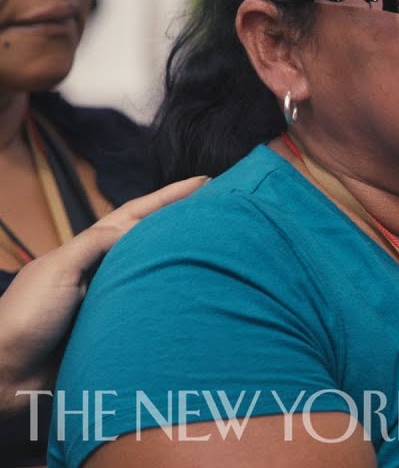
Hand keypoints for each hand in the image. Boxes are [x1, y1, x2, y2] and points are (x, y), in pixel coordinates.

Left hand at [0, 175, 208, 415]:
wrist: (7, 374)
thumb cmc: (26, 317)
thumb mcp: (58, 270)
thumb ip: (96, 245)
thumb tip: (139, 226)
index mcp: (88, 251)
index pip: (136, 215)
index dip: (168, 197)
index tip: (204, 181)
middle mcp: (104, 271)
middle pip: (151, 240)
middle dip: (183, 222)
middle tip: (221, 209)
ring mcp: (113, 300)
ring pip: (156, 272)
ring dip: (184, 259)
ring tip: (221, 246)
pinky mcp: (119, 330)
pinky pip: (154, 307)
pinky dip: (176, 297)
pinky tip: (199, 295)